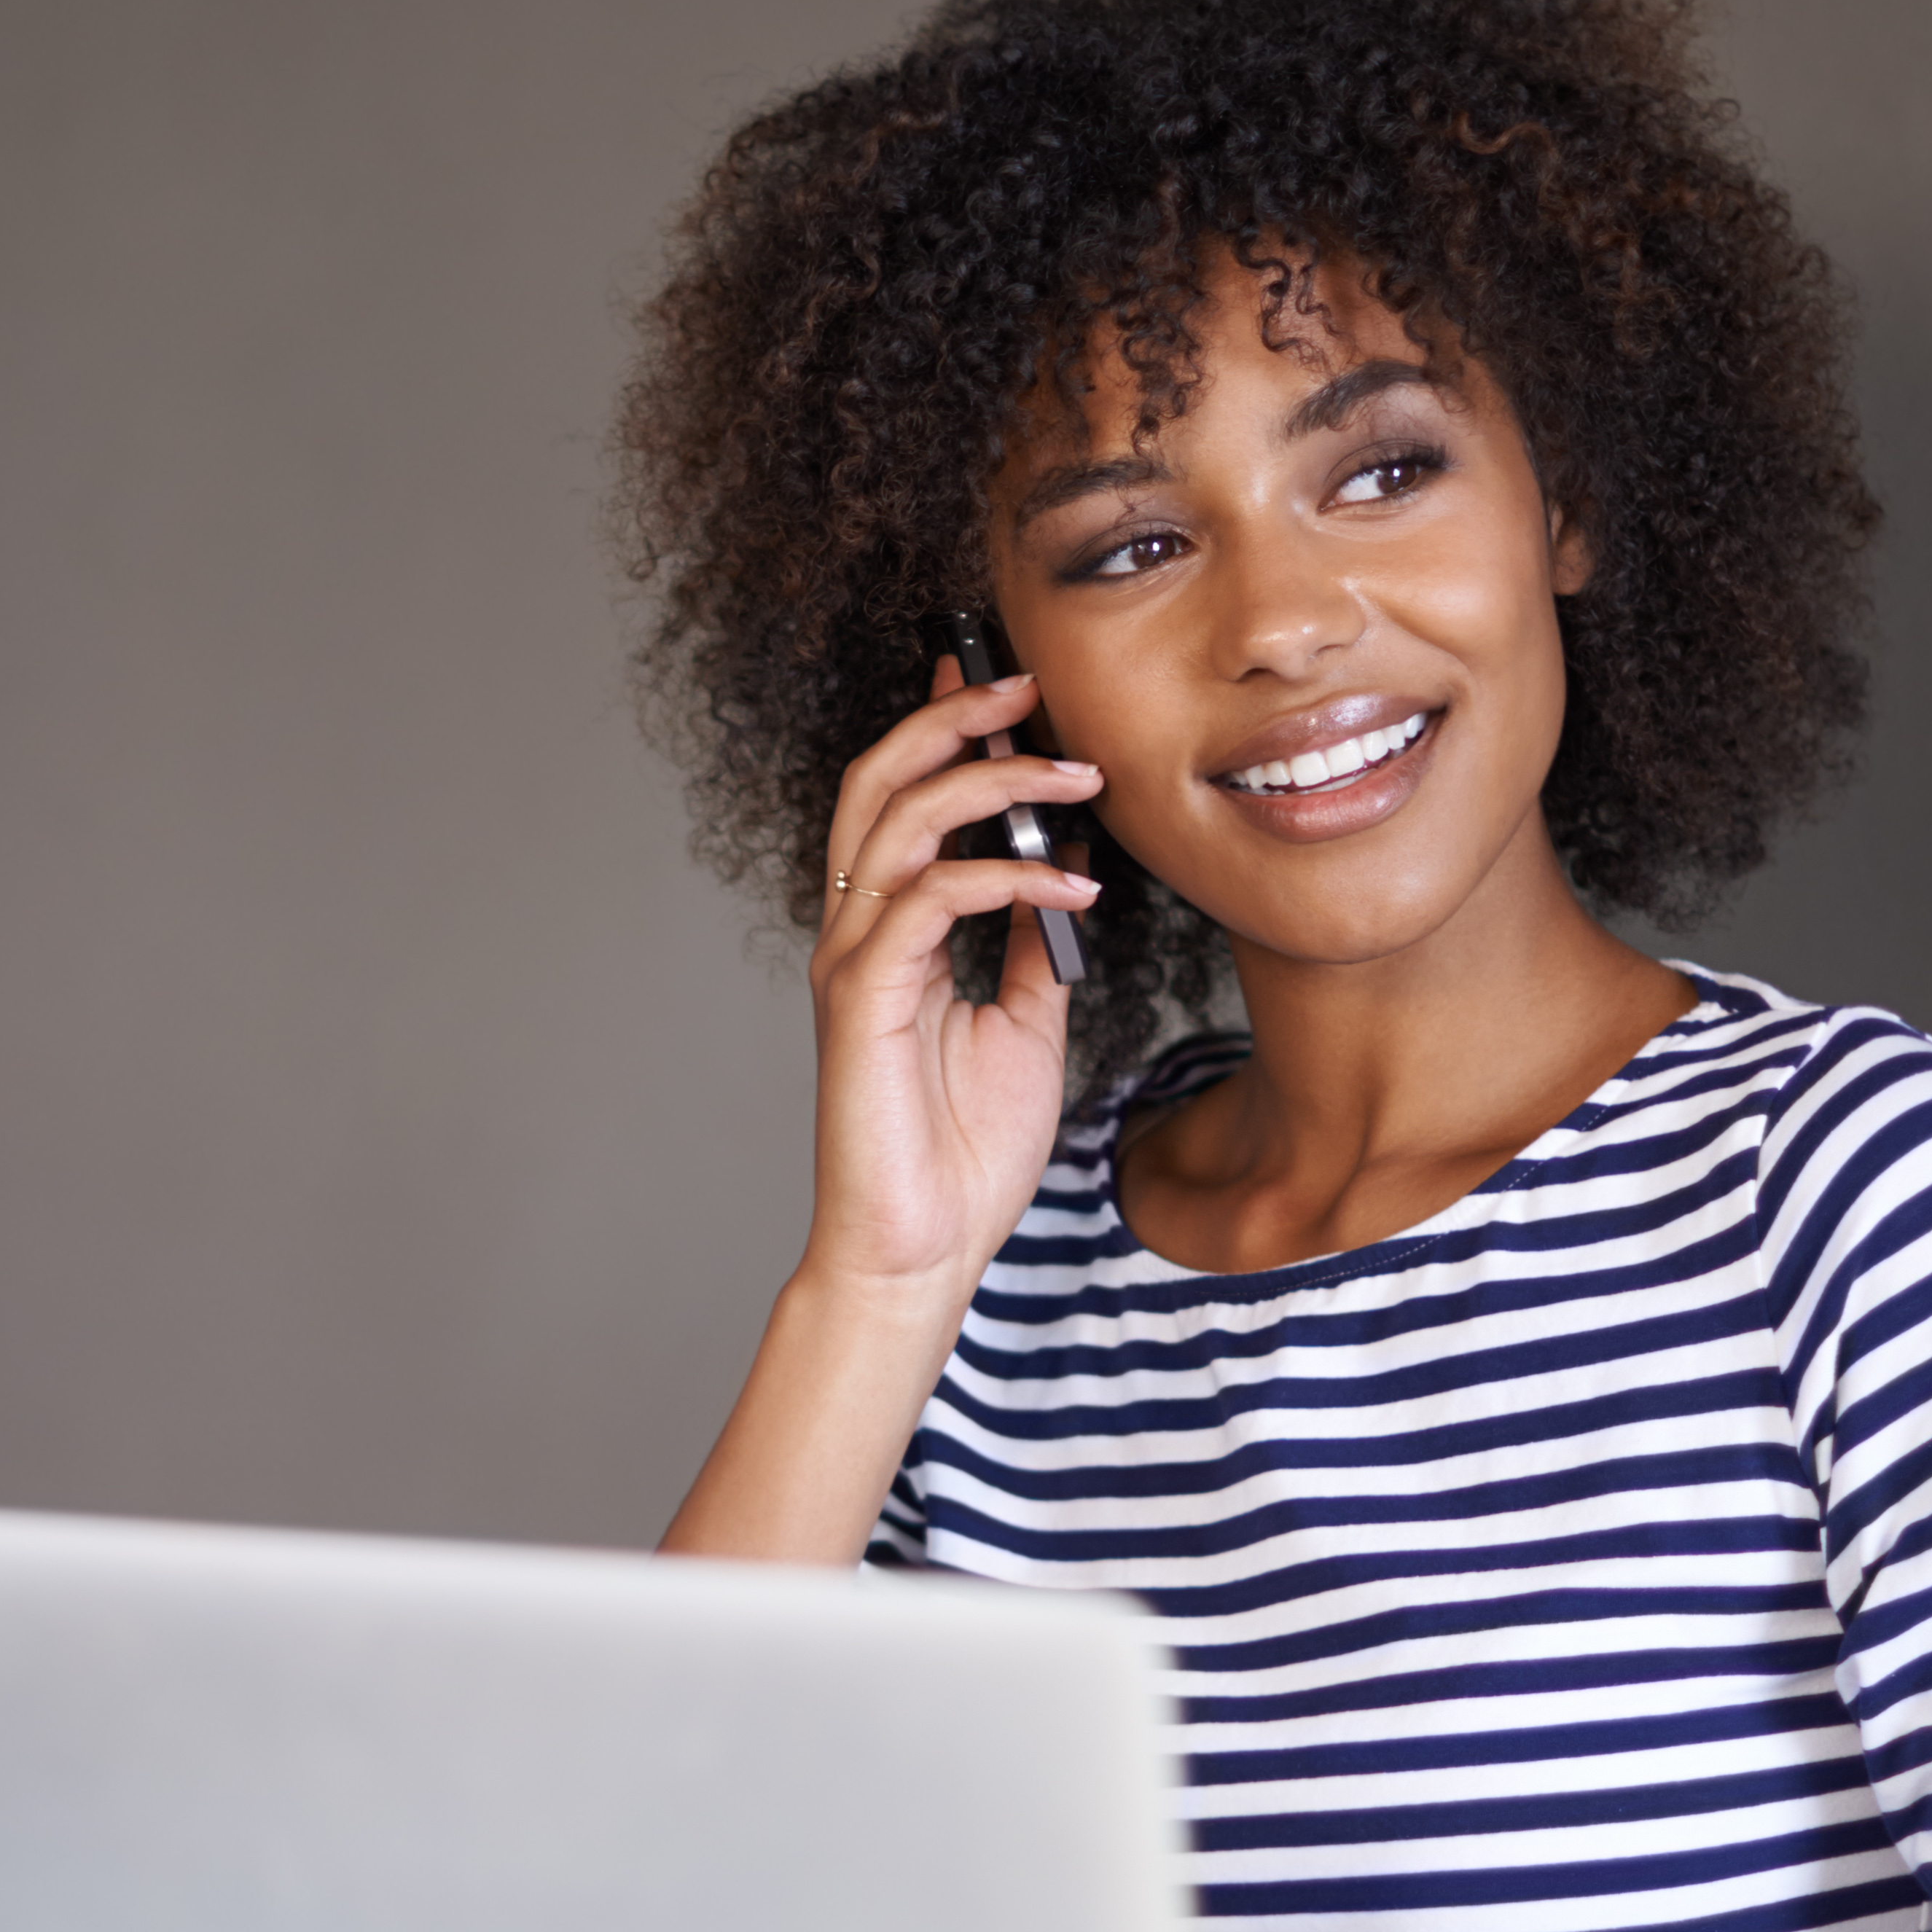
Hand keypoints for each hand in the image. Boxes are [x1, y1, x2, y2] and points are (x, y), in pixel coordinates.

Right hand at [802, 655, 1103, 1303]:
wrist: (923, 1250)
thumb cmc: (962, 1153)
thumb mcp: (1027, 1026)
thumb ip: (1034, 948)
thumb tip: (1067, 878)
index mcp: (890, 933)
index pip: (901, 800)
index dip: (941, 729)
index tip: (1004, 681)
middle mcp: (859, 932)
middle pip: (879, 781)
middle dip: (951, 718)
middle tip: (1028, 684)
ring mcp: (855, 961)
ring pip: (896, 821)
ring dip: (992, 783)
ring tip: (1075, 775)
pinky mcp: (864, 999)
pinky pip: (929, 901)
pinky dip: (1006, 878)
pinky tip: (1073, 887)